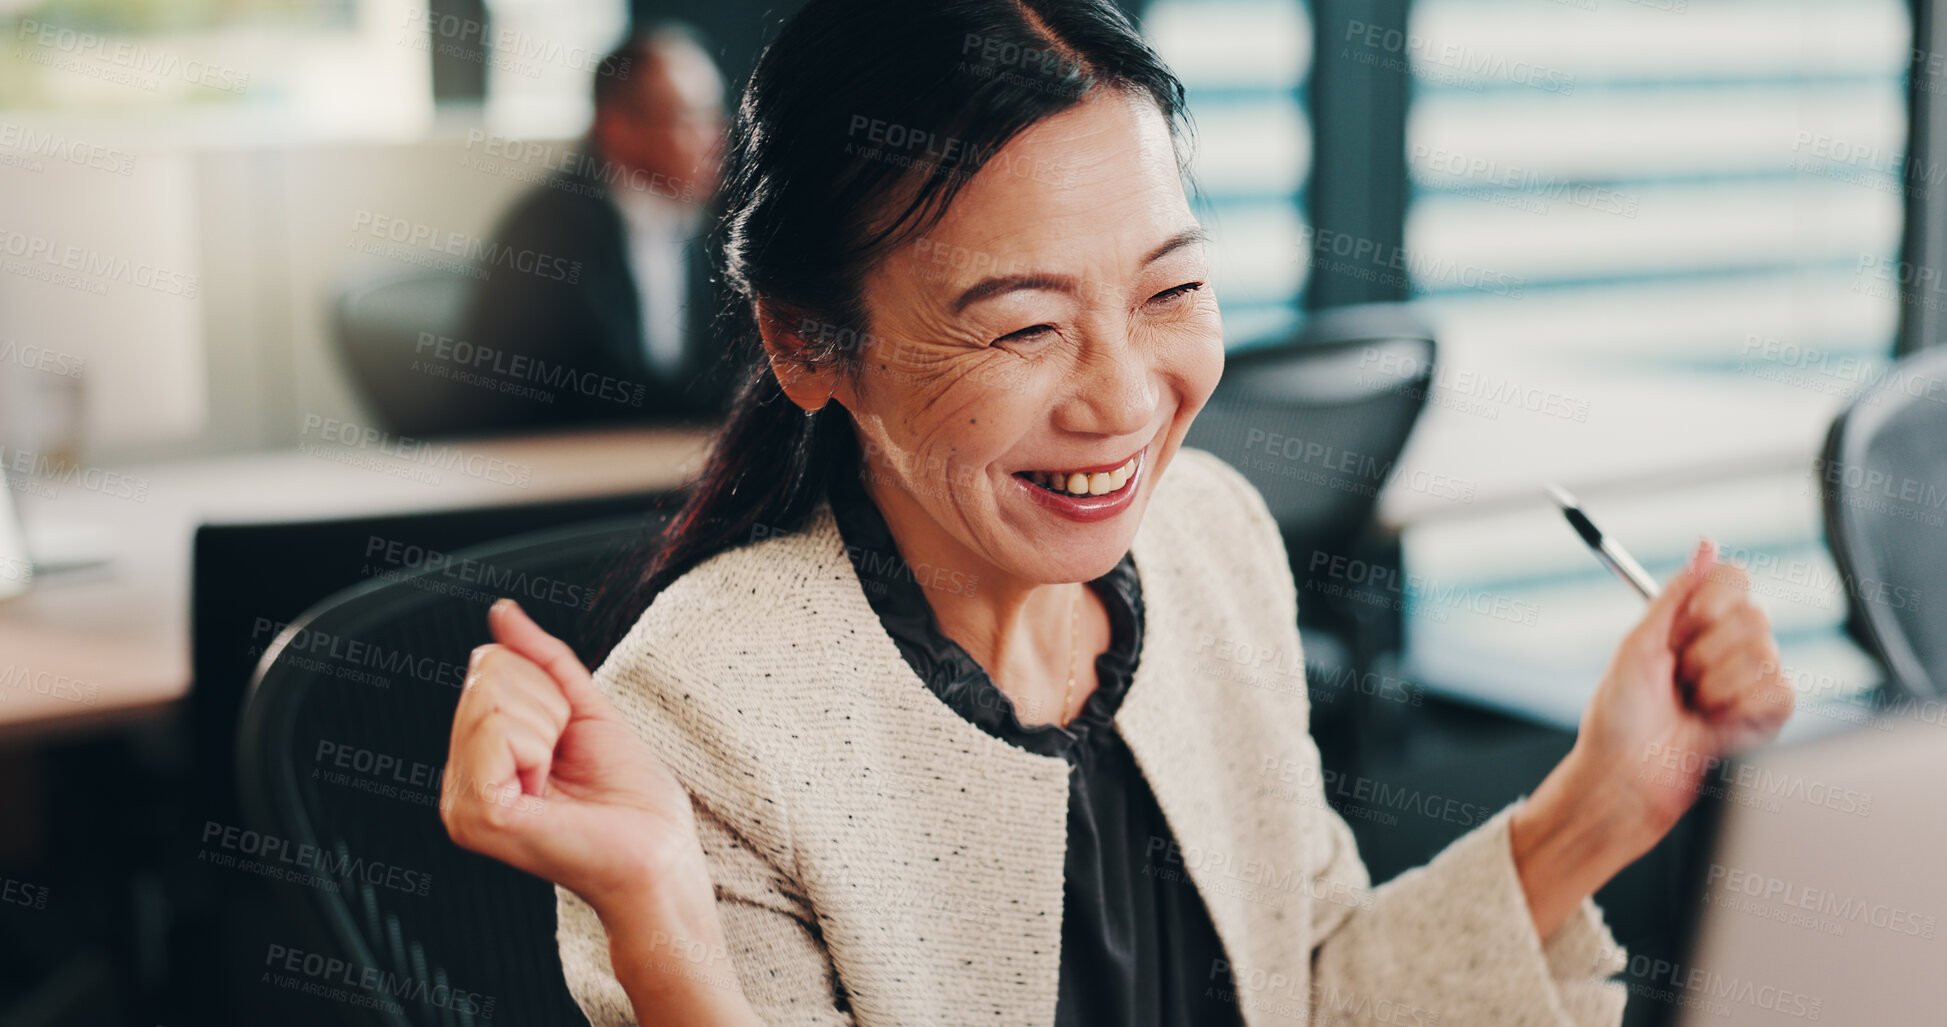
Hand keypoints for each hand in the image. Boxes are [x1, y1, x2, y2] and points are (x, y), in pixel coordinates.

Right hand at [439, 598, 706, 916]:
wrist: (659, 851)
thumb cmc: (632, 797)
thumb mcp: (584, 708)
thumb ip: (541, 659)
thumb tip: (502, 614)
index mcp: (478, 764)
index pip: (485, 669)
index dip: (545, 690)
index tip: (565, 739)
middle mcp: (459, 786)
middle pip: (485, 677)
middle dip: (548, 705)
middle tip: (564, 759)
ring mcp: (463, 805)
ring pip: (491, 698)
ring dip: (548, 726)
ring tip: (559, 776)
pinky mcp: (480, 814)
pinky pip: (498, 729)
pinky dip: (541, 746)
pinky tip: (549, 789)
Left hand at [1576, 538, 1794, 849]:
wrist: (1626, 778)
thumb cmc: (1619, 717)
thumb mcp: (1636, 646)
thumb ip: (1674, 595)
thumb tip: (1706, 544)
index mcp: (1692, 625)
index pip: (1735, 579)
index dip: (1718, 596)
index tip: (1693, 621)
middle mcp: (1726, 647)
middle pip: (1755, 615)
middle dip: (1707, 652)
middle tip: (1680, 680)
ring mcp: (1750, 682)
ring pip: (1767, 653)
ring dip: (1718, 684)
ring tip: (1693, 707)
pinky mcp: (1768, 718)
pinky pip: (1780, 691)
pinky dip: (1742, 707)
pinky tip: (1717, 724)